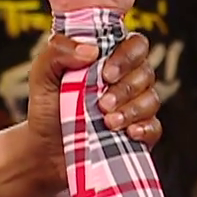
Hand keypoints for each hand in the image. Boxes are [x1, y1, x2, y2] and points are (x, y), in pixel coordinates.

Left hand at [24, 31, 161, 188]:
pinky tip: (129, 133)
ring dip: (131, 110)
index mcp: (108, 60)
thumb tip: (91, 50)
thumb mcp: (42, 75)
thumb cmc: (46, 108)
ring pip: (152, 99)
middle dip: (125, 89)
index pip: (135, 45)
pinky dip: (144, 129)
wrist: (46, 151)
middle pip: (146, 72)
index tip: (107, 74)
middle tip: (102, 104)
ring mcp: (136, 108)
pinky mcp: (141, 134)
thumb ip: (58, 51)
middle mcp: (127, 80)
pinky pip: (155, 127)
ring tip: (107, 122)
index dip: (127, 56)